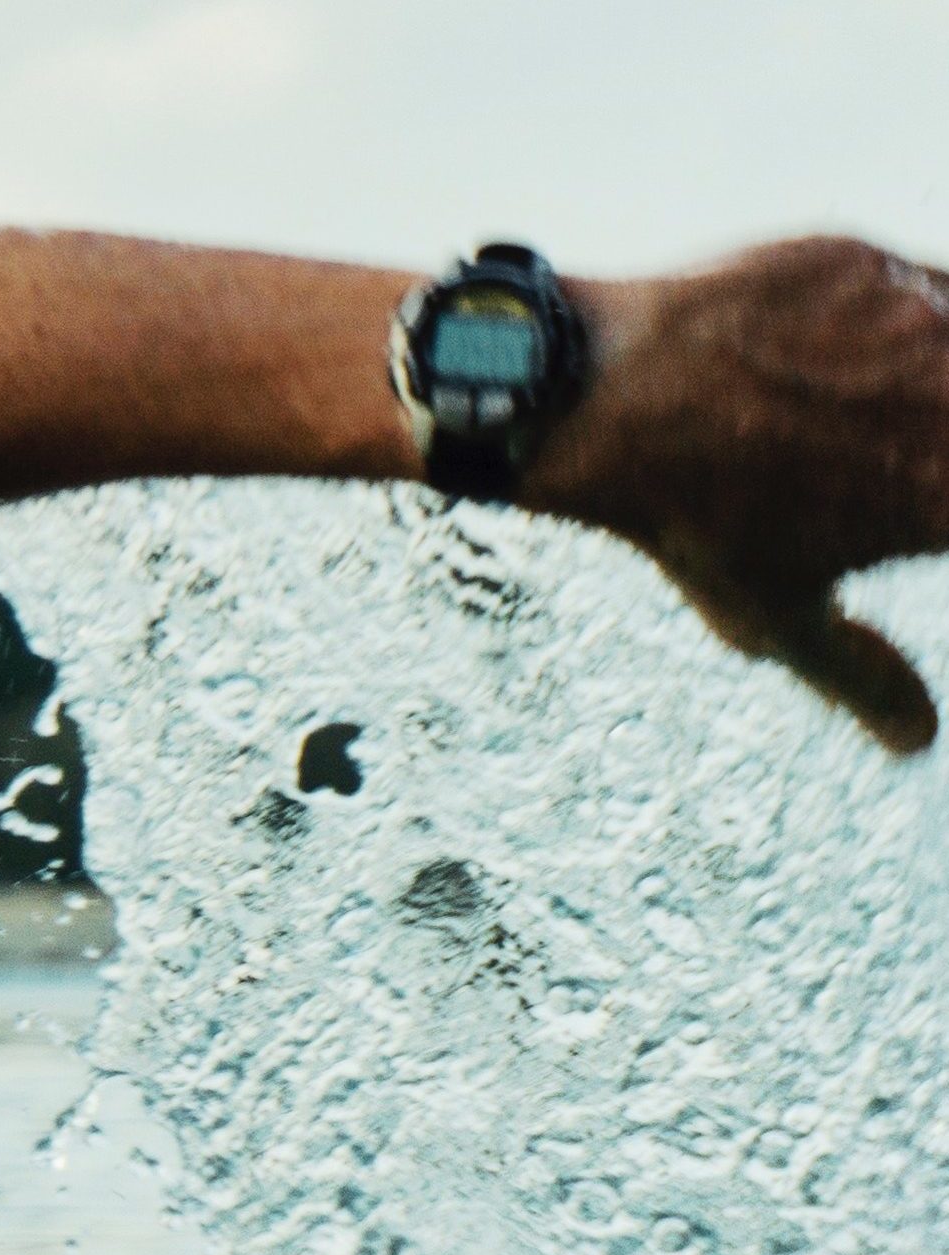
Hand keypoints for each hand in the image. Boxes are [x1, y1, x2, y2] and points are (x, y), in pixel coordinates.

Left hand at [537, 238, 948, 753]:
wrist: (597, 402)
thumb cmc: (687, 519)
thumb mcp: (778, 617)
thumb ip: (863, 676)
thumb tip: (918, 738)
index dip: (936, 507)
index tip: (919, 510)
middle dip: (930, 446)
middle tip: (895, 463)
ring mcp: (920, 313)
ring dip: (922, 383)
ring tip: (852, 420)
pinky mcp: (871, 259)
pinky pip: (922, 284)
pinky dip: (906, 320)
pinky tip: (837, 359)